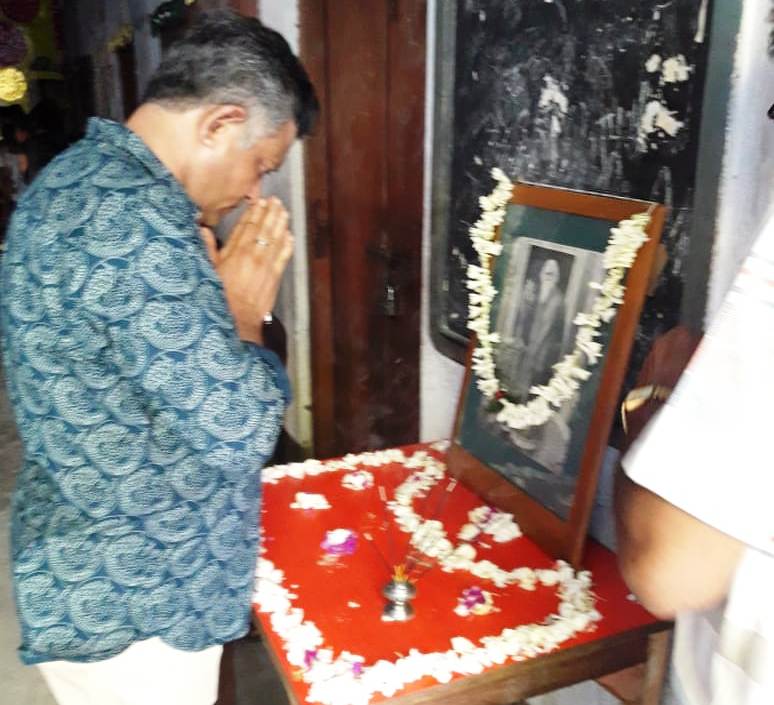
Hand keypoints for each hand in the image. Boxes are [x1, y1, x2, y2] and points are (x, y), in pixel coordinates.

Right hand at [207, 197, 293, 344]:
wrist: (237, 320)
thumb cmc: (219, 297)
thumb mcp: (208, 271)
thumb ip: (207, 248)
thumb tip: (201, 230)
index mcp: (234, 252)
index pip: (246, 226)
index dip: (254, 212)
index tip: (259, 202)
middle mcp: (251, 255)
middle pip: (263, 229)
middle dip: (270, 213)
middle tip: (275, 201)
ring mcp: (265, 265)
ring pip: (275, 239)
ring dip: (280, 224)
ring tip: (283, 212)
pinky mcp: (275, 277)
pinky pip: (283, 256)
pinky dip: (287, 245)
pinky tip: (290, 235)